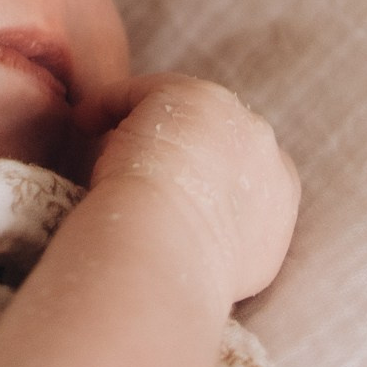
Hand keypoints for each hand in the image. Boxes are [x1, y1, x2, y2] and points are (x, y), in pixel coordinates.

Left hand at [88, 72, 298, 306]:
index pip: (247, 170)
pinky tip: (84, 121)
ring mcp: (226, 113)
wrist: (171, 249)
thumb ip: (238, 239)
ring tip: (102, 143)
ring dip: (145, 123)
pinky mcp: (185, 93)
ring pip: (180, 109)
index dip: (208, 175)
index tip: (174, 191)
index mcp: (281, 190)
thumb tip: (211, 237)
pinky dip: (109, 103)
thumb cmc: (188, 274)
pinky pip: (141, 92)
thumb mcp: (237, 270)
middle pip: (218, 133)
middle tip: (139, 166)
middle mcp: (263, 146)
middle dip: (185, 145)